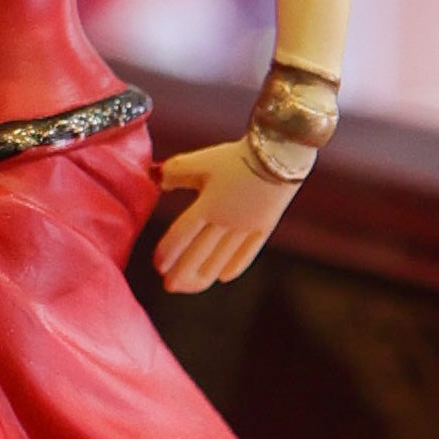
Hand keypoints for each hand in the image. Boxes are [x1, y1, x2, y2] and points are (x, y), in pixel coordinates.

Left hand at [151, 139, 298, 294]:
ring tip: (190, 286)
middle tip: (169, 286)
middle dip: (181, 273)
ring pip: (221, 259)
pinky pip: (247, 253)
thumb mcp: (202, 160)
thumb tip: (158, 180)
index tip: (158, 265)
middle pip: (199, 255)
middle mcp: (225, 221)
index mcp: (207, 205)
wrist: (280, 152)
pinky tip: (223, 276)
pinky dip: (234, 266)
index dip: (168, 252)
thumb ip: (176, 171)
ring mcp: (246, 227)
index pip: (181, 236)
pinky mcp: (264, 227)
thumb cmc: (237, 155)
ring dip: (204, 276)